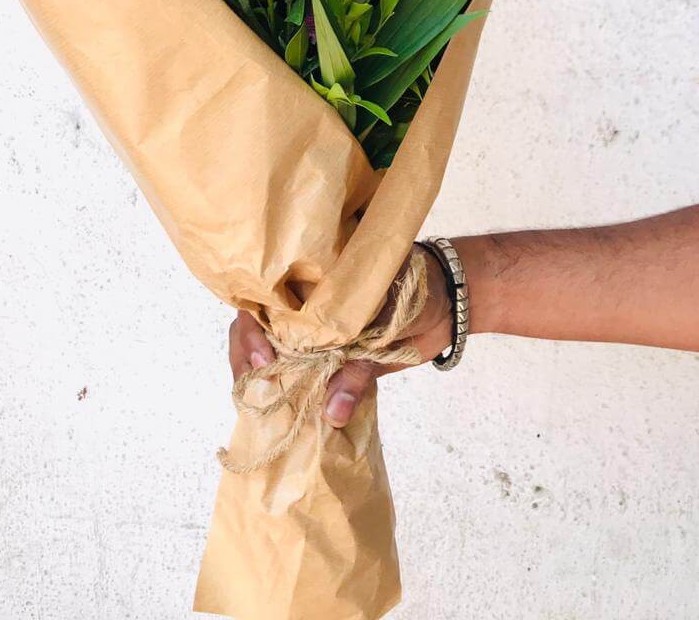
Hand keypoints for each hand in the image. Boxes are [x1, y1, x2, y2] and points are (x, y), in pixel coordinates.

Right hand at [228, 248, 452, 428]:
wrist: (449, 304)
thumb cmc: (415, 291)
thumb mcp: (384, 321)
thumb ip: (357, 367)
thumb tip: (331, 414)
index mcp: (313, 281)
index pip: (263, 299)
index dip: (253, 328)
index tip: (264, 357)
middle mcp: (307, 307)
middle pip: (258, 329)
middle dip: (248, 358)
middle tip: (256, 389)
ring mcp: (318, 335)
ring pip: (277, 355)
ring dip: (266, 381)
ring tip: (264, 407)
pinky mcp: (336, 360)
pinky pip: (307, 377)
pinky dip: (294, 396)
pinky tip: (285, 416)